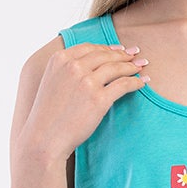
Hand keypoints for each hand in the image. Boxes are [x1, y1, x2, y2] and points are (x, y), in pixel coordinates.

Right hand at [13, 39, 148, 173]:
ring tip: (141, 67)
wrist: (44, 139)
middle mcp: (73, 66)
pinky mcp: (99, 99)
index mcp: (60, 59)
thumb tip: (86, 66)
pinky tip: (142, 82)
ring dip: (131, 66)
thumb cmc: (47, 117)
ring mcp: (87, 82)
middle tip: (135, 55)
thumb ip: (66, 71)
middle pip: (105, 55)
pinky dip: (136, 82)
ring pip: (116, 67)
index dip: (107, 48)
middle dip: (123, 55)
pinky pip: (124, 85)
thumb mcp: (51, 83)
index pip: (89, 48)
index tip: (119, 49)